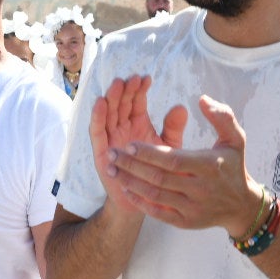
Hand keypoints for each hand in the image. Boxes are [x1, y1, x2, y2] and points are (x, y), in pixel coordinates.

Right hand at [88, 77, 185, 214]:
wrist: (147, 200)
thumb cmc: (159, 171)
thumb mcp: (169, 147)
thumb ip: (173, 128)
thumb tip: (181, 106)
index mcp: (138, 124)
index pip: (137, 102)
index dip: (140, 90)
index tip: (147, 78)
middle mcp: (122, 128)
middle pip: (120, 104)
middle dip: (125, 90)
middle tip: (132, 78)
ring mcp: (110, 139)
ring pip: (108, 114)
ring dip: (110, 98)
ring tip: (117, 84)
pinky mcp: (101, 153)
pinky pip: (97, 132)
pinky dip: (97, 117)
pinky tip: (100, 103)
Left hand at [107, 94, 262, 231]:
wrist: (241, 206)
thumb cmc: (233, 166)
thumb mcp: (235, 139)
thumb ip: (222, 117)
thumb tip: (202, 99)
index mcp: (209, 166)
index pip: (173, 160)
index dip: (149, 153)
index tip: (129, 144)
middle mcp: (200, 189)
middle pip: (158, 178)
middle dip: (131, 166)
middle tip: (111, 154)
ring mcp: (192, 208)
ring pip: (154, 196)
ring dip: (130, 183)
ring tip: (111, 170)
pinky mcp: (186, 223)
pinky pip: (158, 213)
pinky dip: (140, 202)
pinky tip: (126, 189)